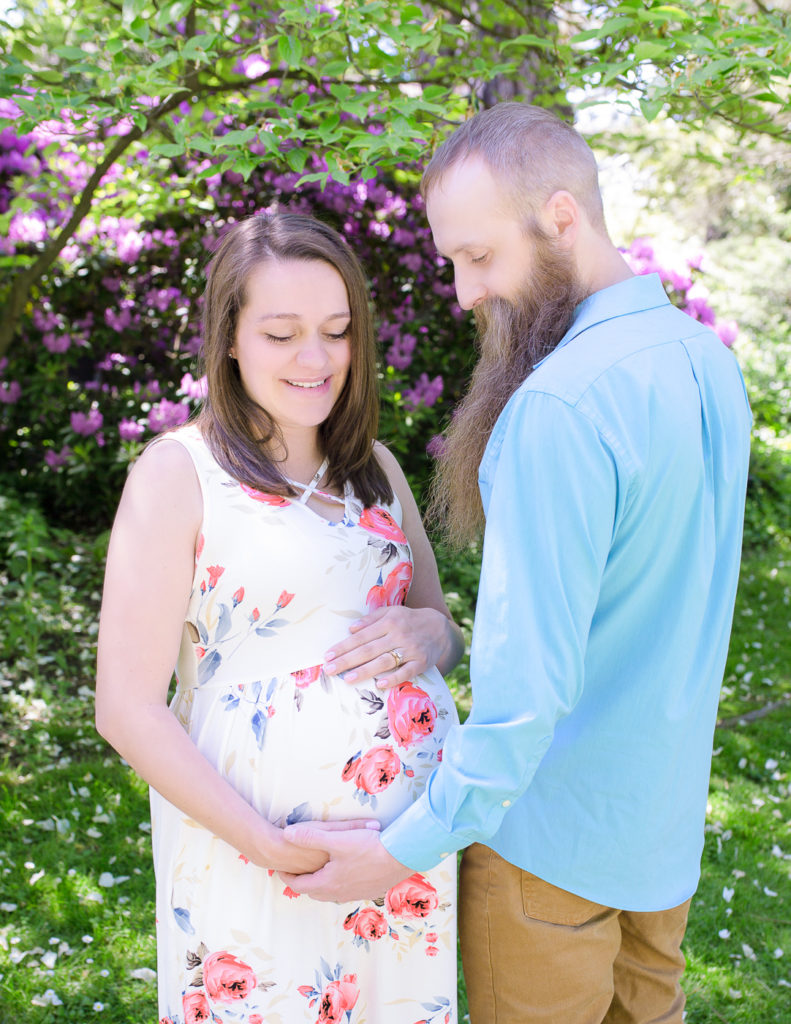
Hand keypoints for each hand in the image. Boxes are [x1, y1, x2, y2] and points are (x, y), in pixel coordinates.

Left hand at [278, 821, 410, 901]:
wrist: (402, 858)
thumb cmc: (369, 847)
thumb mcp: (336, 839)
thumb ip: (310, 837)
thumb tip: (286, 834)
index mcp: (327, 883)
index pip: (298, 884)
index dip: (286, 876)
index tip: (279, 868)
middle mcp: (339, 893)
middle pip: (313, 891)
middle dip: (302, 881)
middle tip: (296, 869)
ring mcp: (355, 894)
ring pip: (330, 892)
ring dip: (321, 883)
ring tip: (317, 871)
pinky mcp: (368, 891)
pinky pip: (345, 890)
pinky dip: (337, 883)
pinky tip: (344, 872)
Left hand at [324, 605, 448, 688]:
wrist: (440, 628)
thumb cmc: (409, 620)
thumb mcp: (391, 612)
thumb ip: (371, 619)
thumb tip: (351, 629)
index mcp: (389, 621)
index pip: (362, 636)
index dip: (344, 646)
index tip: (328, 655)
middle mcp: (399, 635)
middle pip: (369, 650)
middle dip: (347, 660)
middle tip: (330, 669)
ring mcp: (411, 650)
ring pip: (385, 661)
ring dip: (365, 671)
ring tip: (347, 679)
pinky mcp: (421, 663)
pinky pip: (406, 672)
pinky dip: (393, 678)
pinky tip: (379, 684)